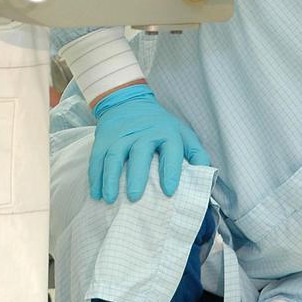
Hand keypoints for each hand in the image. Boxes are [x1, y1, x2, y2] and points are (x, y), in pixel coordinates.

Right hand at [89, 84, 210, 202]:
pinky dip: (96, 176)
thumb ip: (196, 155)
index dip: (171, 171)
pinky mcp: (104, 138)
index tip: (169, 192)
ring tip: (110, 199)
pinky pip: (97, 157)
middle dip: (136, 176)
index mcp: (166, 132)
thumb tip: (206, 179)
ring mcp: (121, 134)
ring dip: (110, 178)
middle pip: (139, 153)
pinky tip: (96, 193)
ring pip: (114, 155)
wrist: (129, 102)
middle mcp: (143, 132)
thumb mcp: (183, 134)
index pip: (171, 151)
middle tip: (135, 198)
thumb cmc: (160, 126)